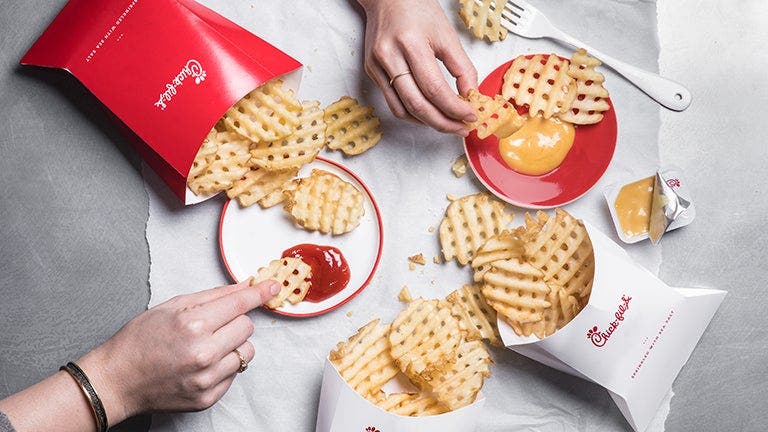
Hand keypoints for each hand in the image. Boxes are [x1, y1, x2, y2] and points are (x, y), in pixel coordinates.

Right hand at [78, 279, 279, 421]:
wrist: (117, 380)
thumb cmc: (140, 340)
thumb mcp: (172, 306)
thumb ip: (212, 296)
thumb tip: (244, 285)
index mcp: (193, 324)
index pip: (240, 304)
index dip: (259, 293)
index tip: (272, 287)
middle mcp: (203, 352)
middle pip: (247, 326)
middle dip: (235, 321)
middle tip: (213, 324)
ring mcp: (207, 378)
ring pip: (246, 351)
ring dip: (233, 345)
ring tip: (207, 345)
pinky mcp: (208, 397)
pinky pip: (235, 373)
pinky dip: (224, 365)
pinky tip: (201, 363)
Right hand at [359, 0, 477, 135]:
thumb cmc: (417, 10)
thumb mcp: (447, 34)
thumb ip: (462, 67)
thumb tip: (470, 96)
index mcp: (411, 44)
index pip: (435, 89)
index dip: (454, 108)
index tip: (470, 116)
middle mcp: (390, 56)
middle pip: (418, 105)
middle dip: (443, 123)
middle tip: (460, 128)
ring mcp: (377, 67)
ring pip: (403, 110)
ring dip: (427, 123)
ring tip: (447, 123)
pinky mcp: (372, 72)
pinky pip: (393, 104)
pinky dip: (412, 114)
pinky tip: (427, 114)